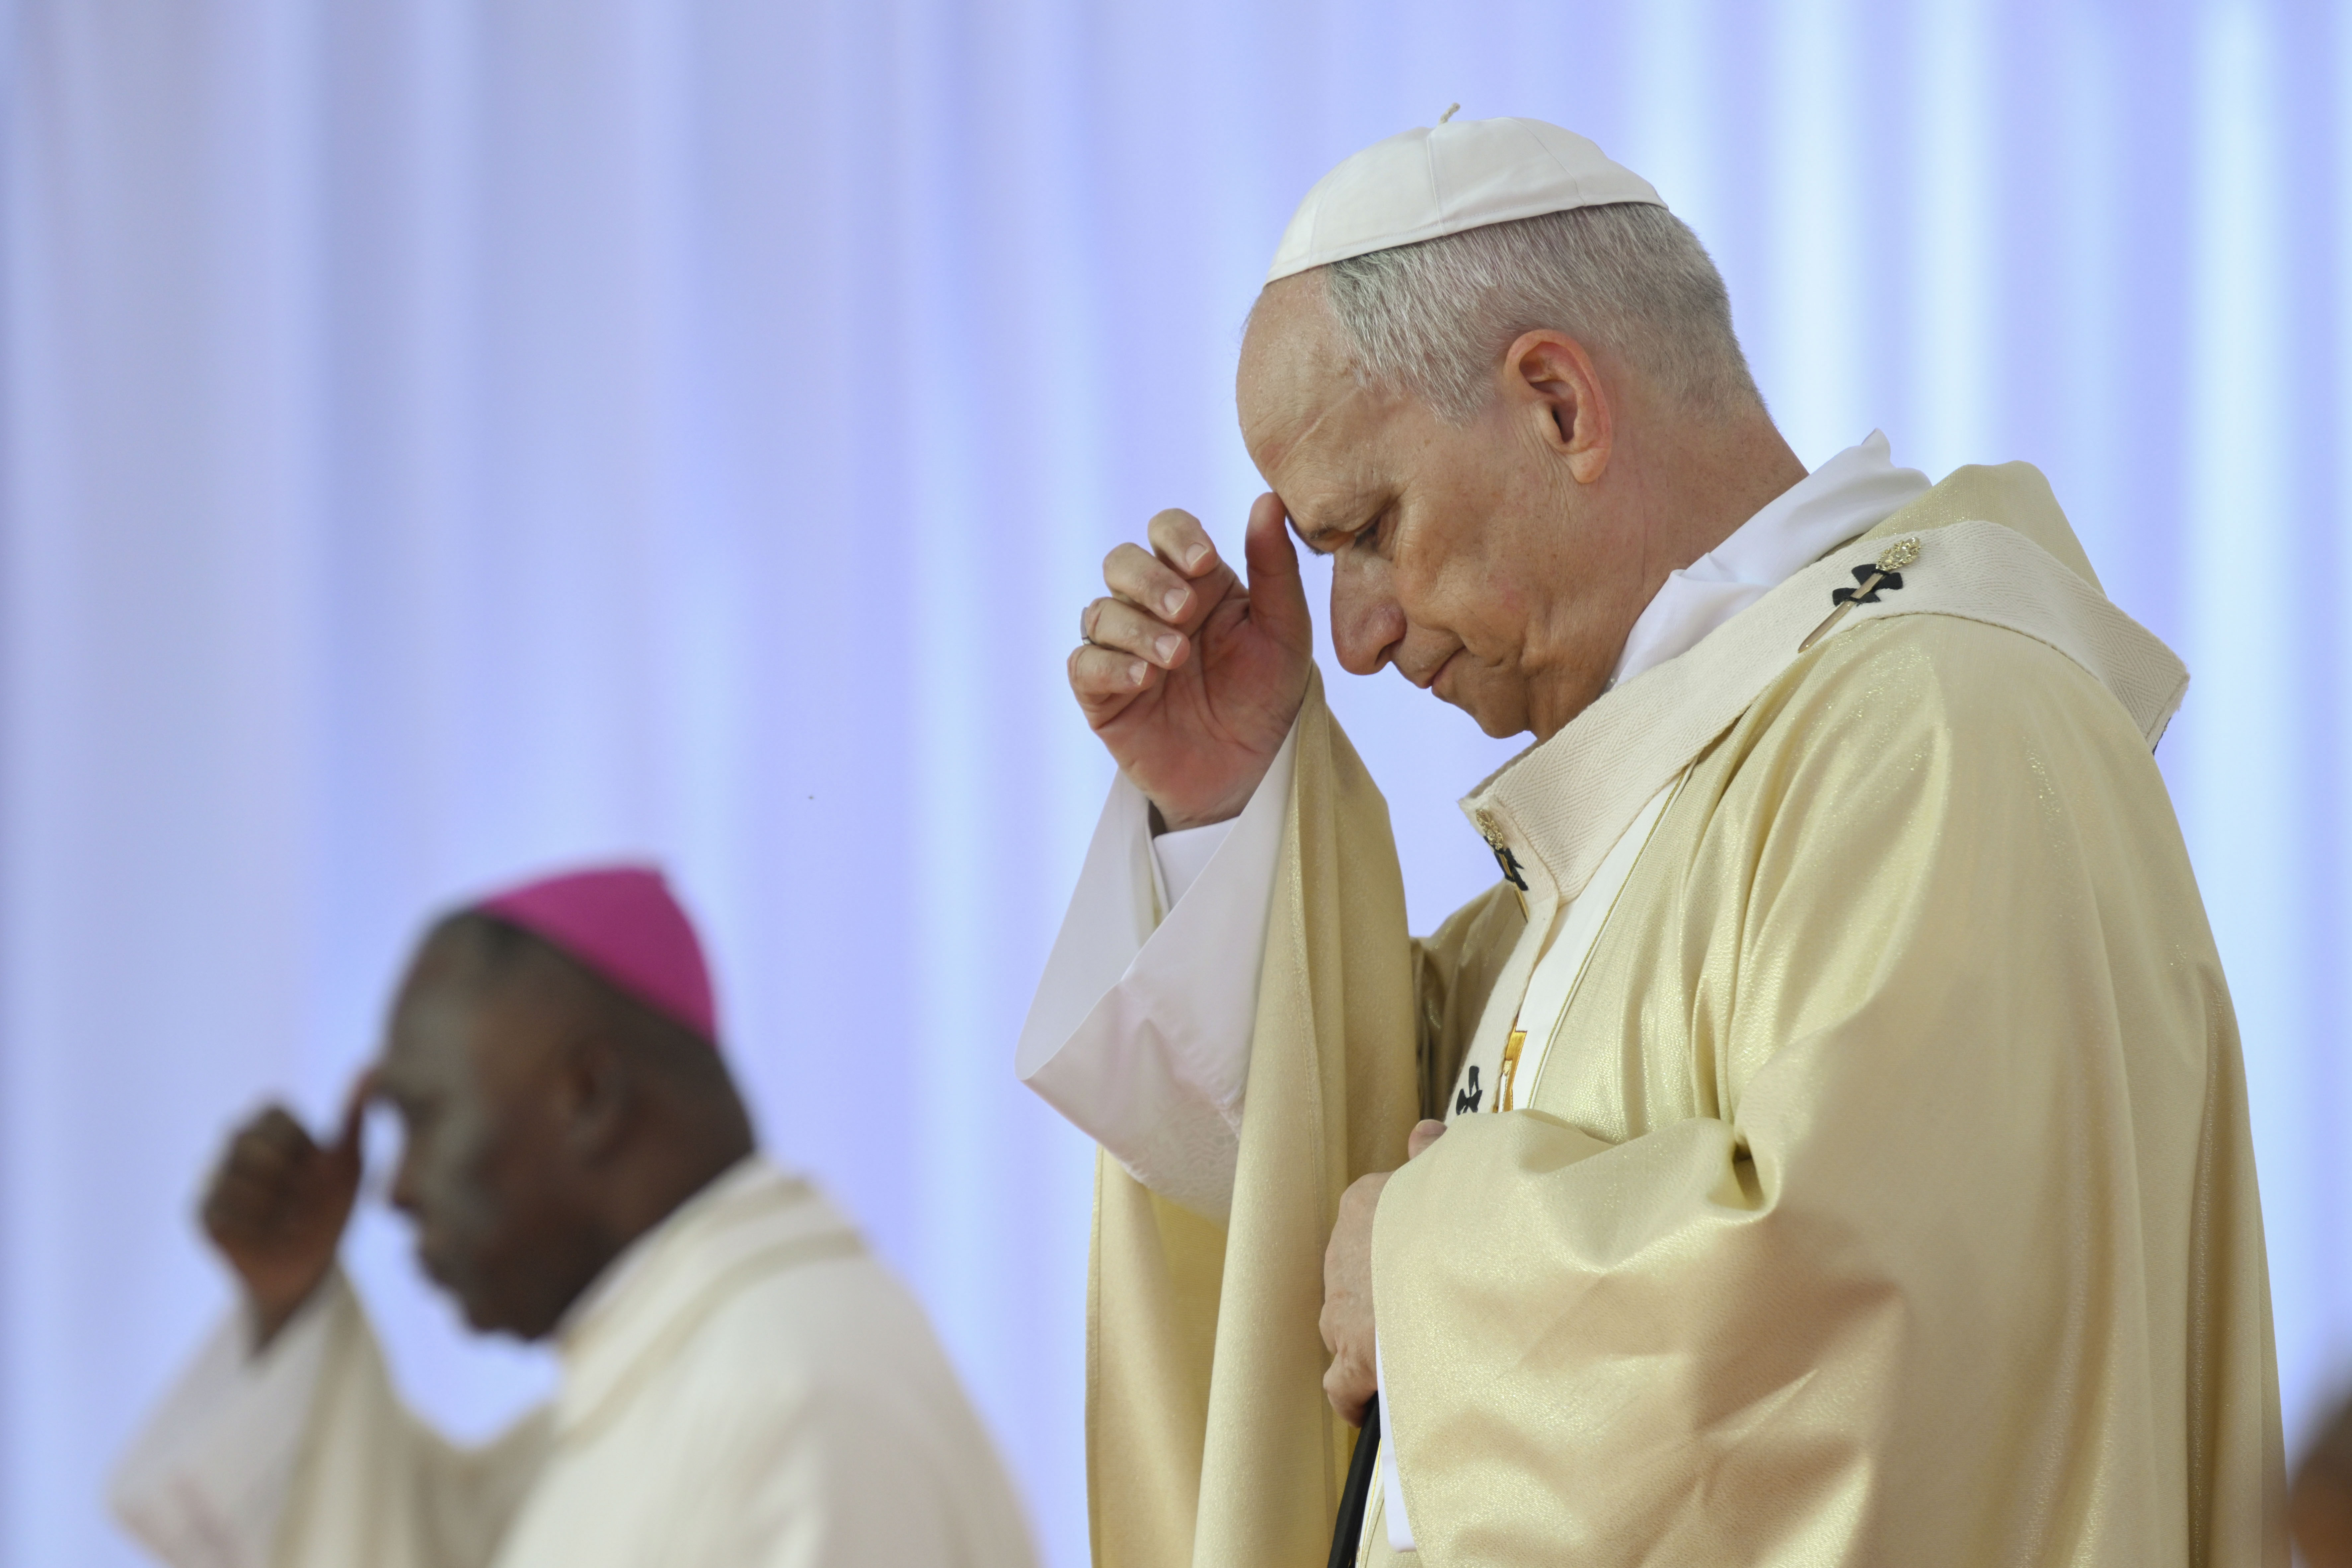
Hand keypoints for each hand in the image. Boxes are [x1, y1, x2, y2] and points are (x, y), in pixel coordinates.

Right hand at [200, 1077, 368, 1348]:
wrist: (310, 1264)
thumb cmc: (329, 1206)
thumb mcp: (348, 1163)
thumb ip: (354, 1116)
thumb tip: (374, 1066)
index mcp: (268, 1122)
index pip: (276, 1118)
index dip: (301, 1149)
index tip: (315, 1169)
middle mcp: (233, 1143)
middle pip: (254, 1146)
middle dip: (289, 1180)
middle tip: (304, 1199)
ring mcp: (211, 1177)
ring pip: (239, 1182)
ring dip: (276, 1208)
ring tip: (290, 1219)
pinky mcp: (201, 1212)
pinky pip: (224, 1214)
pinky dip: (257, 1230)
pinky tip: (269, 1235)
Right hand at [1069, 495, 1314, 829]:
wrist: (1251, 770)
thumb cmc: (1269, 694)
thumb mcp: (1285, 630)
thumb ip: (1275, 566)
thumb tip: (1267, 499)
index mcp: (1195, 581)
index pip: (1166, 531)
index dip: (1176, 537)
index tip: (1204, 563)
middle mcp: (1151, 606)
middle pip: (1120, 562)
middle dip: (1148, 580)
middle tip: (1185, 613)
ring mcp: (1122, 648)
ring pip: (1099, 612)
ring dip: (1136, 628)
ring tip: (1176, 658)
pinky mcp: (1102, 694)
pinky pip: (1084, 664)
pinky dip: (1110, 665)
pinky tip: (1143, 679)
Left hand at [1321, 1119, 1446, 1425]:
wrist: (1459, 1265)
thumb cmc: (1462, 1214)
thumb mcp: (1450, 1171)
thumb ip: (1435, 1154)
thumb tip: (1425, 1132)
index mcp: (1366, 1204)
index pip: (1371, 1223)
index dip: (1399, 1249)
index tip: (1427, 1266)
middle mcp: (1342, 1255)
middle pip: (1357, 1279)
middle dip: (1384, 1298)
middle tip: (1424, 1314)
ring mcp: (1341, 1310)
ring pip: (1345, 1328)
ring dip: (1373, 1343)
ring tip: (1413, 1358)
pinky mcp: (1350, 1357)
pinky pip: (1341, 1384)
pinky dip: (1357, 1396)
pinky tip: (1380, 1407)